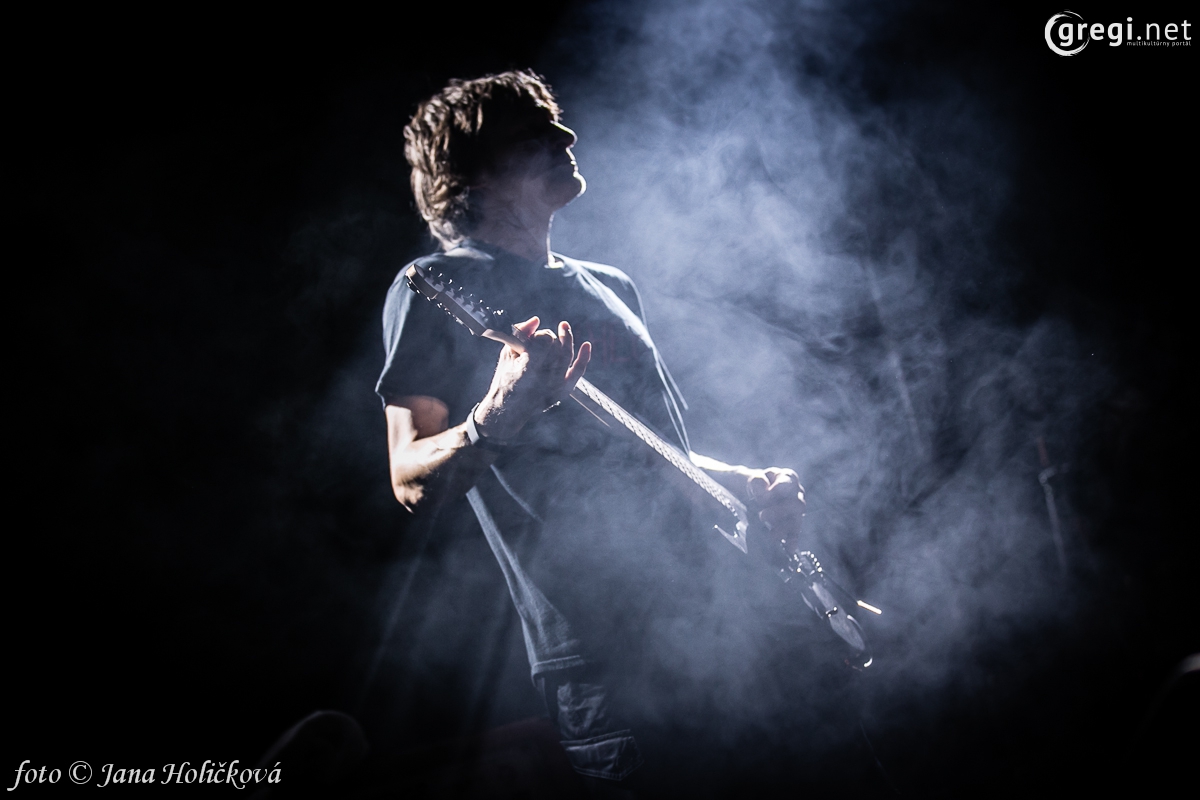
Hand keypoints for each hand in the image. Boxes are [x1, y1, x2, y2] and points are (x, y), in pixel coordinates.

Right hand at [473, 316, 590, 440]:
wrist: (508, 409)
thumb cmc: (505, 379)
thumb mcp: (507, 353)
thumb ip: (520, 333)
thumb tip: (536, 320)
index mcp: (528, 366)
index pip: (545, 339)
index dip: (540, 334)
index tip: (533, 337)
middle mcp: (545, 376)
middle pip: (556, 345)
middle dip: (550, 338)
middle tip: (541, 340)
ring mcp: (556, 384)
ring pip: (567, 354)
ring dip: (566, 340)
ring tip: (564, 329)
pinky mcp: (563, 390)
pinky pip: (577, 371)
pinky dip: (584, 357)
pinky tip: (587, 345)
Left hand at [746, 467, 805, 540]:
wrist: (748, 495)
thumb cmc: (754, 484)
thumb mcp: (751, 478)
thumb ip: (758, 482)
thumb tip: (764, 497)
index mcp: (788, 478)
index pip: (788, 484)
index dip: (778, 491)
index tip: (763, 498)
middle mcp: (797, 494)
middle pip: (796, 504)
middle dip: (780, 511)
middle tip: (762, 516)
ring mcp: (796, 511)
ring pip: (796, 520)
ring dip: (784, 529)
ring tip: (771, 535)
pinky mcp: (792, 525)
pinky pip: (795, 534)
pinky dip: (792, 541)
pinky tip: (789, 549)